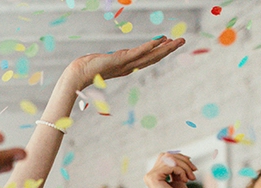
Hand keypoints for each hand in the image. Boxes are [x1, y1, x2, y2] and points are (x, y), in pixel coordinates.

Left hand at [59, 36, 185, 91]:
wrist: (77, 75)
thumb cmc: (85, 70)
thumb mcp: (101, 64)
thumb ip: (108, 62)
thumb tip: (108, 63)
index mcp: (126, 67)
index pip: (147, 58)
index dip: (160, 51)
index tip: (170, 44)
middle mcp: (129, 67)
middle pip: (153, 57)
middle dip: (169, 49)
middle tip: (183, 41)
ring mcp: (126, 64)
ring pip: (150, 55)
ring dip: (165, 48)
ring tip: (178, 41)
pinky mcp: (120, 60)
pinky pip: (138, 52)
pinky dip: (150, 46)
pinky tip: (160, 40)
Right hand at [143, 152, 196, 187]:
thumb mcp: (178, 179)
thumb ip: (176, 168)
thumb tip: (179, 155)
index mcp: (155, 175)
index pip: (166, 157)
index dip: (180, 158)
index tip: (192, 166)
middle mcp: (149, 175)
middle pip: (167, 155)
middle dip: (184, 160)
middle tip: (194, 170)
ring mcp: (150, 176)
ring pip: (170, 159)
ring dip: (185, 167)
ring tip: (191, 177)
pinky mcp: (153, 177)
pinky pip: (171, 166)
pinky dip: (181, 171)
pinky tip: (184, 180)